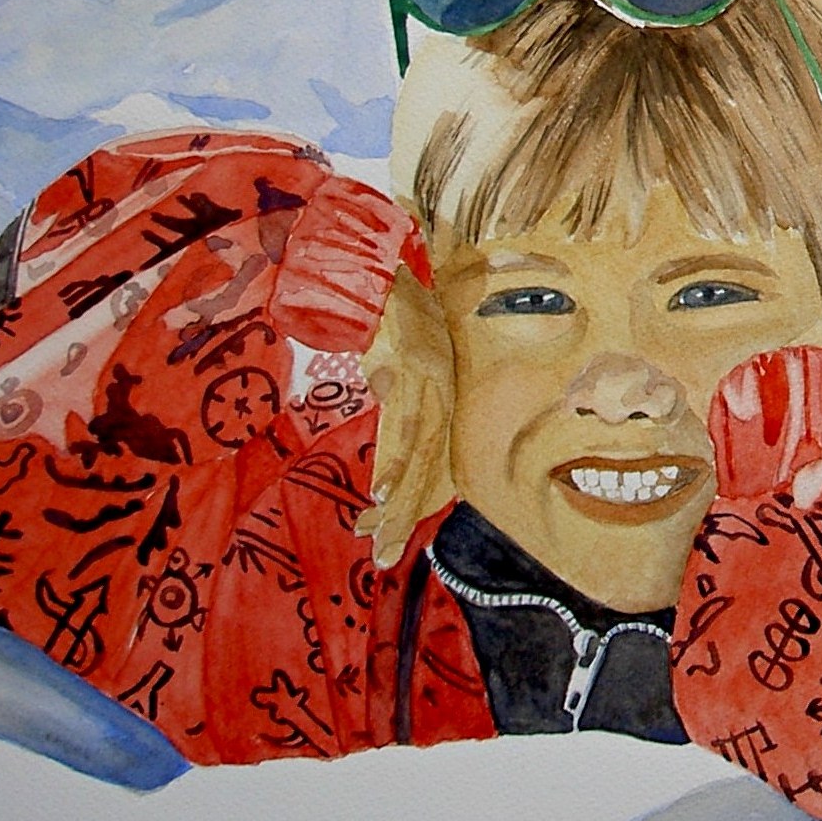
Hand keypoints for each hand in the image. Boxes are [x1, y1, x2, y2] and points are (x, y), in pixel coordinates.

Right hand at [357, 265, 454, 566]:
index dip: (415, 496)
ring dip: (399, 497)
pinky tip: (385, 490)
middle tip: (382, 554)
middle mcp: (441, 389)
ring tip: (381, 533)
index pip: (431, 454)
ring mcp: (430, 380)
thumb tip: (383, 392)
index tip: (393, 532)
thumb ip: (393, 380)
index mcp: (439, 391)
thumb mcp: (395, 351)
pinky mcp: (415, 366)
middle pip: (427, 463)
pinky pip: (406, 421)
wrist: (389, 265)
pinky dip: (396, 458)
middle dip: (403, 512)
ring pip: (417, 451)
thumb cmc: (393, 307)